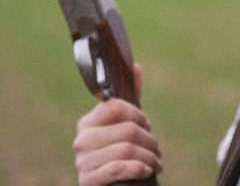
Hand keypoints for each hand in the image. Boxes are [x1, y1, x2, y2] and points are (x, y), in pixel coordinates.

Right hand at [73, 64, 162, 185]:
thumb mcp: (126, 126)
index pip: (115, 106)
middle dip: (150, 141)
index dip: (137, 115)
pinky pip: (118, 168)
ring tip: (156, 163)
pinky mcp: (88, 180)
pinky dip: (138, 169)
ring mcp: (83, 161)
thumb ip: (130, 98)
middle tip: (157, 150)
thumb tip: (136, 66)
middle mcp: (81, 139)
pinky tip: (146, 171)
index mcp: (88, 122)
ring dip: (149, 158)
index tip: (148, 125)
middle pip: (127, 129)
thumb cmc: (119, 155)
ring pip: (126, 149)